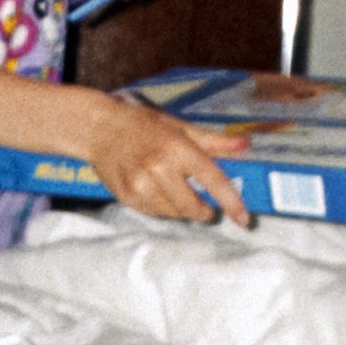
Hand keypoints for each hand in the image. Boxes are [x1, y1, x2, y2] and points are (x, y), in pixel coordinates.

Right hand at [80, 94, 252, 227]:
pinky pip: (154, 213)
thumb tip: (245, 144)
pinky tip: (156, 192)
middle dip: (204, 211)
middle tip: (207, 207)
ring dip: (182, 210)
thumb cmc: (143, 124)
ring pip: (173, 213)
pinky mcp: (127, 197)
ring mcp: (141, 185)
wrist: (99, 129)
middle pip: (192, 206)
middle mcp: (160, 169)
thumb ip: (215, 141)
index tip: (243, 220)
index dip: (231, 202)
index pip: (213, 180)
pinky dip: (162, 208)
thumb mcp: (180, 126)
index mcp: (179, 149)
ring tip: (175, 191)